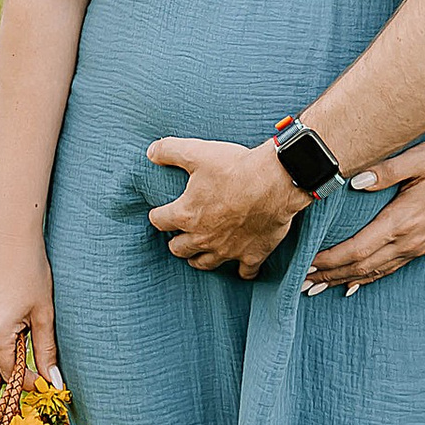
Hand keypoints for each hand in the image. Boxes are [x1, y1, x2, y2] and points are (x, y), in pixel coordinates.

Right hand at [0, 245, 57, 393]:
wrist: (11, 240)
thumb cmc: (31, 274)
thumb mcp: (44, 315)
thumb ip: (46, 352)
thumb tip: (55, 383)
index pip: (11, 377)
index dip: (31, 382)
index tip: (48, 381)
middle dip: (10, 378)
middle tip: (34, 365)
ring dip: (1, 363)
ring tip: (25, 340)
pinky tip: (15, 329)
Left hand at [146, 135, 309, 277]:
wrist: (275, 180)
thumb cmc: (235, 167)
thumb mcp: (196, 152)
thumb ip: (169, 151)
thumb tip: (150, 152)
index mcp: (187, 215)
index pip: (159, 221)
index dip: (158, 215)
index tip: (160, 212)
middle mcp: (204, 238)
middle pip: (178, 249)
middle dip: (176, 240)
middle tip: (180, 232)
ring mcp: (228, 250)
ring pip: (205, 263)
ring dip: (199, 257)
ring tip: (199, 251)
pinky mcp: (252, 255)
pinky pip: (244, 273)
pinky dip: (241, 270)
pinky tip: (241, 266)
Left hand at [302, 130, 424, 292]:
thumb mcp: (417, 158)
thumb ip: (386, 170)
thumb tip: (356, 181)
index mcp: (403, 220)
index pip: (359, 248)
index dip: (331, 259)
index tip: (307, 263)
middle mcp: (409, 239)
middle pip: (362, 265)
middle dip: (330, 275)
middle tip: (301, 282)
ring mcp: (416, 245)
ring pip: (374, 271)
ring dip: (344, 280)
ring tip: (317, 287)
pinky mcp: (421, 245)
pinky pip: (390, 269)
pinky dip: (368, 279)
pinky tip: (352, 286)